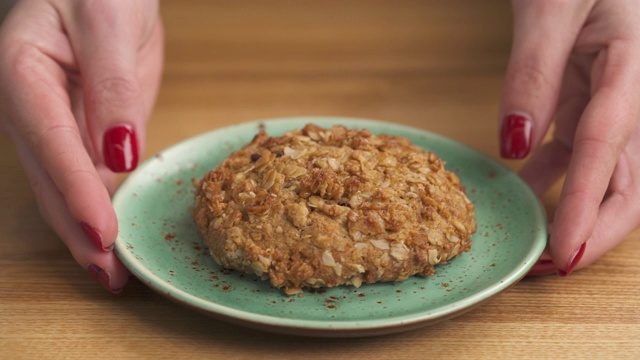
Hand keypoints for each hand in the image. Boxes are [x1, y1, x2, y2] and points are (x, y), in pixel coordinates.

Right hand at [0, 0, 162, 290]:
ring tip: (110, 272)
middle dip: (79, 229)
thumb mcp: (107, 23)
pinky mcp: (81, 131)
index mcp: (21, 72)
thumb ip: (111, 85)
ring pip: (66, 186)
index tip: (103, 233)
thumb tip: (117, 154)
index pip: (50, 142)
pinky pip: (88, 175)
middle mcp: (29, 105)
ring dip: (87, 230)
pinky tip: (113, 236)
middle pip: (50, 178)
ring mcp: (54, 122)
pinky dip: (101, 207)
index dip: (77, 191)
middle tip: (107, 274)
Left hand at [499, 0, 639, 275]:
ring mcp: (614, 96)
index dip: (589, 207)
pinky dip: (551, 176)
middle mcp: (633, 90)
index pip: (611, 147)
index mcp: (636, 65)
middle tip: (553, 266)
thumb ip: (533, 71)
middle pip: (630, 177)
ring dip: (572, 210)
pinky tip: (523, 192)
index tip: (563, 252)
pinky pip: (578, 148)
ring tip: (534, 242)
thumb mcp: (551, 7)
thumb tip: (513, 144)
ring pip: (605, 171)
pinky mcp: (591, 96)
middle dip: (596, 228)